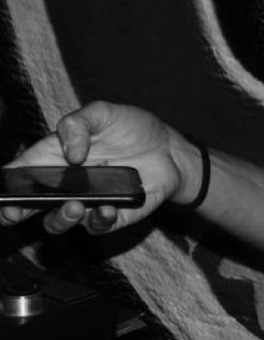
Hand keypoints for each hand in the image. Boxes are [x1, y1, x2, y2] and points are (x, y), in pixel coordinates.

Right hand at [0, 100, 195, 236]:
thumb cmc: (132, 128)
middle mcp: (66, 184)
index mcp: (54, 157)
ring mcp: (88, 202)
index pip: (20, 173)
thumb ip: (79, 123)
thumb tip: (69, 152)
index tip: (0, 191)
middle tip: (15, 211)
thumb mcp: (103, 113)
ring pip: (60, 222)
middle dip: (15, 212)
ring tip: (75, 205)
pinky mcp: (114, 215)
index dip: (4, 184)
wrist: (170, 147)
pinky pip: (98, 226)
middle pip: (30, 205)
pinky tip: (105, 209)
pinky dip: (99, 221)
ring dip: (61, 218)